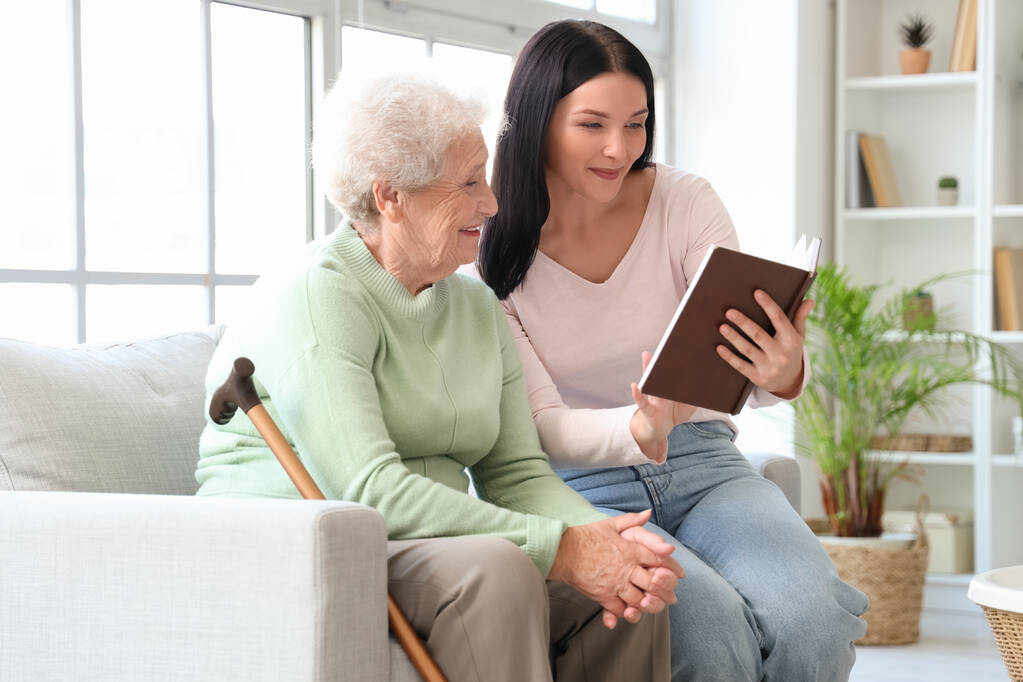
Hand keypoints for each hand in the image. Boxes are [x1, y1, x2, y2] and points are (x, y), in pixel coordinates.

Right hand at [548, 509, 684, 629]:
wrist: (563, 552)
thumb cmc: (586, 536)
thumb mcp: (610, 524)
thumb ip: (632, 520)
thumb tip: (648, 513)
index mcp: (630, 550)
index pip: (658, 559)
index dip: (670, 567)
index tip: (677, 574)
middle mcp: (626, 568)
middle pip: (653, 582)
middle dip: (664, 590)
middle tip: (671, 597)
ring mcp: (615, 583)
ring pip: (639, 598)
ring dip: (648, 603)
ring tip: (653, 604)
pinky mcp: (603, 595)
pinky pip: (620, 608)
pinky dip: (628, 611)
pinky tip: (631, 610)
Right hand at [630, 351, 695, 463]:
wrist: (659, 430)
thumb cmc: (674, 413)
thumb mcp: (689, 404)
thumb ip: (698, 395)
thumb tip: (712, 384)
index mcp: (671, 384)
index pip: (675, 367)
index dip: (680, 356)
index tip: (688, 342)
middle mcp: (660, 386)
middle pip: (662, 369)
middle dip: (665, 355)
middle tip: (668, 341)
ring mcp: (653, 397)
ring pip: (650, 380)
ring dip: (647, 368)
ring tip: (646, 355)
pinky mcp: (648, 409)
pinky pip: (642, 401)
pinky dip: (638, 394)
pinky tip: (635, 386)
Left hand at [715, 291, 813, 398]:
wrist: (790, 382)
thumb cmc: (790, 351)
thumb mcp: (798, 336)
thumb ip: (800, 317)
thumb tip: (810, 300)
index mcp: (791, 340)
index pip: (779, 319)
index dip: (768, 305)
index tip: (757, 293)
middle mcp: (780, 353)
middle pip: (758, 334)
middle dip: (743, 322)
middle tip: (729, 312)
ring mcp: (769, 367)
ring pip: (747, 349)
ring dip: (733, 337)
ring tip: (722, 326)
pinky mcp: (758, 377)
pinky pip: (741, 366)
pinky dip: (729, 357)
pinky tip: (719, 347)